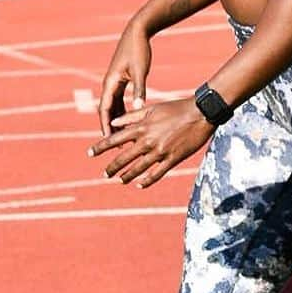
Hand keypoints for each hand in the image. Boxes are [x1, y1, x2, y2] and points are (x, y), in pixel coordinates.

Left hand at [87, 98, 213, 188]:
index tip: (90, 153)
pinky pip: (157, 173)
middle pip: (124, 157)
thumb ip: (132, 116)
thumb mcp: (152, 109)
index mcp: (142, 127)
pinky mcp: (173, 158)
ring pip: (138, 168)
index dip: (101, 147)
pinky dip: (147, 181)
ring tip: (119, 180)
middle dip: (112, 167)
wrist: (201, 113)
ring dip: (127, 176)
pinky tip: (139, 185)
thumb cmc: (176, 108)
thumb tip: (114, 122)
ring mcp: (160, 151)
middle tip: (104, 174)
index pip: (115, 139)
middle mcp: (148, 141)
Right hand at [97, 21, 151, 136]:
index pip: (105, 110)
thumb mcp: (140, 71)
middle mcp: (109, 84)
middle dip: (109, 128)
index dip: (105, 126)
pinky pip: (119, 99)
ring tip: (122, 137)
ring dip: (116, 121)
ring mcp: (114, 82)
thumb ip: (139, 90)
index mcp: (111, 83)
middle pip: (106, 111)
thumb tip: (138, 109)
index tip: (107, 141)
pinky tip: (130, 120)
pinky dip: (122, 111)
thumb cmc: (139, 50)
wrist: (138, 32)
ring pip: (113, 106)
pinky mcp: (121, 79)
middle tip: (113, 145)